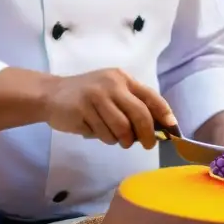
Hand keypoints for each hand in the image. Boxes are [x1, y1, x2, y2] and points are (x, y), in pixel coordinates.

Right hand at [43, 68, 176, 149]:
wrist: (51, 95)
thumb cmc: (87, 96)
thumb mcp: (111, 92)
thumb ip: (131, 105)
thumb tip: (157, 128)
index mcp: (123, 79)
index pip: (150, 96)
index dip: (164, 114)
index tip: (172, 129)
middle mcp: (112, 84)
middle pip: (140, 114)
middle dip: (147, 134)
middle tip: (148, 145)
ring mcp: (97, 96)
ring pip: (122, 129)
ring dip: (122, 140)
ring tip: (114, 137)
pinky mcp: (83, 109)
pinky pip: (103, 134)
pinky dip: (104, 138)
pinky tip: (94, 130)